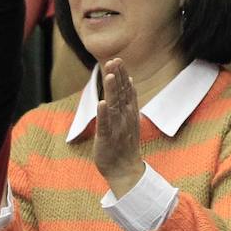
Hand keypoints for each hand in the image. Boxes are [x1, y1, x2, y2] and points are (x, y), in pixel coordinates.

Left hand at [92, 58, 145, 196]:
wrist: (125, 170)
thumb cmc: (124, 144)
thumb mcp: (127, 119)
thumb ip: (127, 101)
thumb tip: (128, 81)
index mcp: (129, 113)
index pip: (125, 90)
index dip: (121, 75)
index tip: (117, 60)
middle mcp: (124, 118)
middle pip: (121, 94)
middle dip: (117, 77)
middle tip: (114, 60)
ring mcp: (117, 128)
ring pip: (114, 106)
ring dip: (112, 91)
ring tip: (109, 76)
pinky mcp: (107, 138)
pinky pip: (105, 125)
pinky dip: (104, 114)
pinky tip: (102, 103)